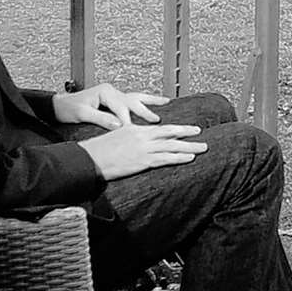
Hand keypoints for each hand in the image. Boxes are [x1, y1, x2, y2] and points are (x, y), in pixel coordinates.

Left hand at [53, 82, 167, 127]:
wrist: (58, 106)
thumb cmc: (68, 109)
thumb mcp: (83, 114)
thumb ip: (102, 119)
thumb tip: (118, 126)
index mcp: (105, 92)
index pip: (120, 108)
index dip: (127, 121)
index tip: (133, 131)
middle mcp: (111, 91)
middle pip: (132, 101)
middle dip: (145, 111)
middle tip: (155, 120)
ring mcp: (113, 94)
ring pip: (136, 97)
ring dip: (150, 101)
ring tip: (165, 102)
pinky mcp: (113, 99)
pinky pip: (131, 100)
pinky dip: (143, 102)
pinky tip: (153, 103)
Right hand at [79, 123, 206, 179]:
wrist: (89, 159)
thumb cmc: (99, 150)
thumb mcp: (116, 136)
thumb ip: (131, 137)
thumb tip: (140, 141)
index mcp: (136, 129)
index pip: (160, 128)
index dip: (175, 129)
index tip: (187, 129)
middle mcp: (142, 136)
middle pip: (170, 133)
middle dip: (187, 132)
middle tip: (200, 132)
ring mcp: (143, 148)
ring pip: (172, 146)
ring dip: (189, 146)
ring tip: (202, 147)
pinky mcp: (142, 161)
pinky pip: (165, 159)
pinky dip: (179, 157)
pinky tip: (190, 157)